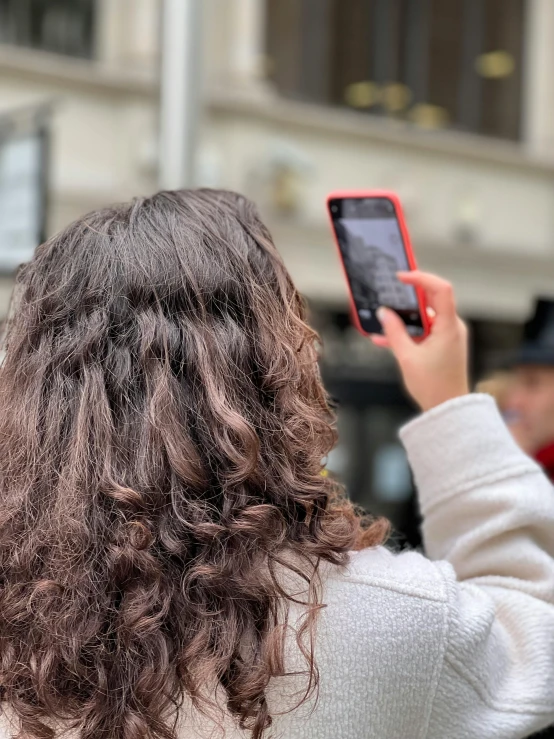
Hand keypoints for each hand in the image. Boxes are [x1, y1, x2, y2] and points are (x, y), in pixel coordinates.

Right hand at [371, 271, 468, 411]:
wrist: (448, 410)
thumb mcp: (407, 358)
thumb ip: (394, 332)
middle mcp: (452, 327)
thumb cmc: (433, 387)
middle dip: (407, 297)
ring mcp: (448, 336)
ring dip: (403, 318)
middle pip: (431, 300)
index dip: (421, 278)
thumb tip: (383, 313)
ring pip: (424, 317)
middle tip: (388, 294)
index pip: (440, 289)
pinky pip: (423, 331)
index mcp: (449, 327)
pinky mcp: (443, 345)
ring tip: (381, 321)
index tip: (401, 277)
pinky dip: (407, 332)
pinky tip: (384, 338)